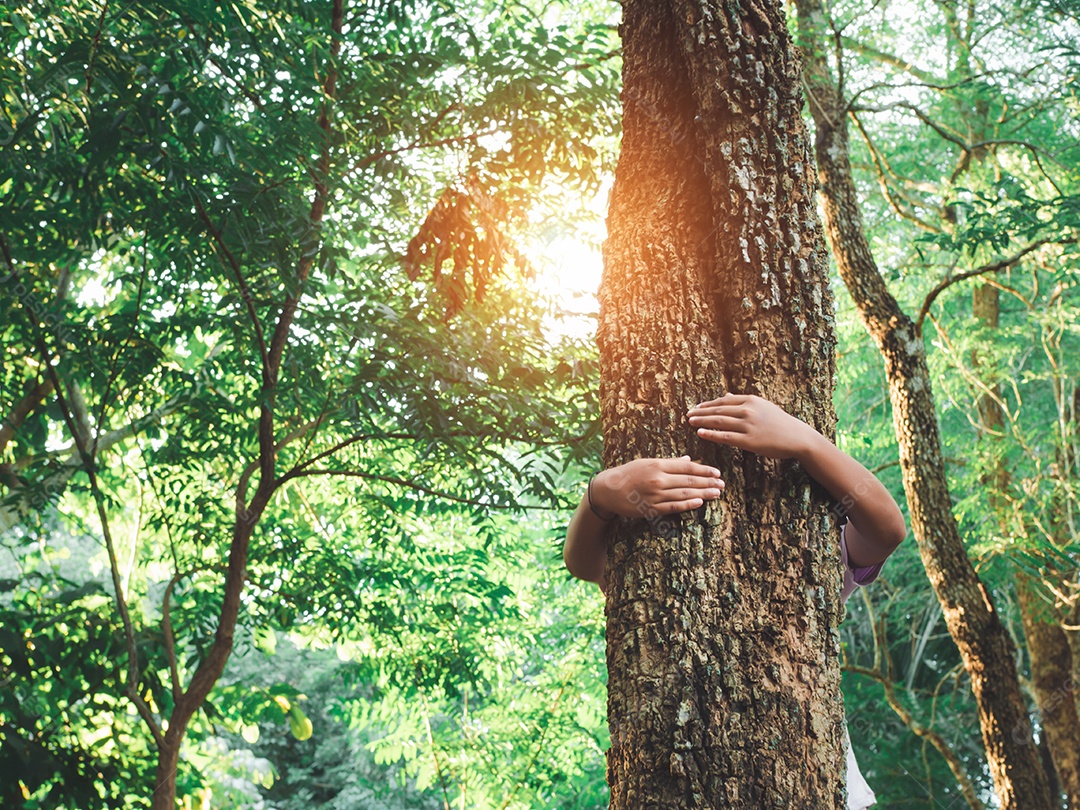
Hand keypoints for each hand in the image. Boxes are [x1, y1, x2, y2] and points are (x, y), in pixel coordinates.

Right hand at [591, 456, 724, 518]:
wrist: (608, 490)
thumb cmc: (628, 473)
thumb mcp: (647, 462)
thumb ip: (669, 462)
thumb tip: (688, 460)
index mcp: (658, 465)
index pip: (687, 467)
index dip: (704, 469)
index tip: (716, 472)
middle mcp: (658, 479)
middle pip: (689, 480)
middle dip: (708, 482)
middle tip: (722, 483)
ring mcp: (655, 495)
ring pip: (684, 494)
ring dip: (703, 493)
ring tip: (716, 493)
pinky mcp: (652, 508)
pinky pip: (673, 507)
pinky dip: (688, 504)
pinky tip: (699, 502)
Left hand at [688, 393, 815, 458]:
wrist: (798, 437)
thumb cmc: (780, 423)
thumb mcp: (762, 406)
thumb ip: (743, 401)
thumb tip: (725, 395)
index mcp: (750, 400)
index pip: (723, 401)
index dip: (707, 404)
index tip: (696, 407)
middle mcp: (748, 410)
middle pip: (718, 410)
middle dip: (701, 412)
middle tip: (688, 414)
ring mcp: (748, 425)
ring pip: (719, 422)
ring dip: (702, 421)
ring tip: (690, 422)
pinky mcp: (749, 440)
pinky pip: (726, 437)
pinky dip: (711, 435)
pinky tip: (700, 433)